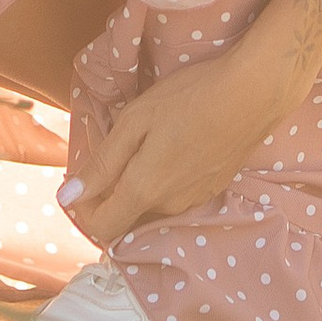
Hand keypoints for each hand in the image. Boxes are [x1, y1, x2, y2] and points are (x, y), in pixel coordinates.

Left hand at [62, 24, 302, 246]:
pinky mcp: (211, 189)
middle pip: (125, 215)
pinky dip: (161, 176)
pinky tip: (170, 140)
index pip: (101, 227)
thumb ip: (102, 164)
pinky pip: (173, 194)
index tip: (86, 174)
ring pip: (150, 204)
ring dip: (136, 180)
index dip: (84, 207)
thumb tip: (67, 199)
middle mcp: (169, 207)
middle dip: (110, 187)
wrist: (253, 93)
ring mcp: (194, 201)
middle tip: (112, 139)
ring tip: (142, 135)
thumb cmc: (189, 98)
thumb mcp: (136, 121)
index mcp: (145, 192)